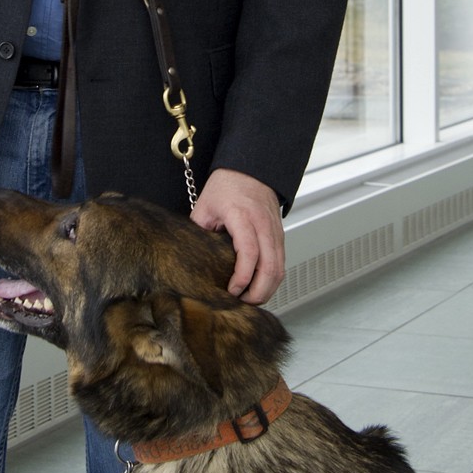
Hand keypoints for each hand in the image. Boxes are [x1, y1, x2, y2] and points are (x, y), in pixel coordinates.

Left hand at [191, 169, 283, 303]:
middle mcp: (264, 225)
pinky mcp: (280, 236)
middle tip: (242, 304)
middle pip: (270, 268)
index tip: (232, 291)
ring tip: (250, 300)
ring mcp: (275, 231)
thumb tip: (191, 258)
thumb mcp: (204, 205)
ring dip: (267, 289)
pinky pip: (281, 263)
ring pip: (279, 269)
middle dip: (258, 292)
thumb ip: (200, 232)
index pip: (249, 253)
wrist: (251, 168)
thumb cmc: (228, 184)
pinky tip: (260, 287)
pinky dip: (272, 279)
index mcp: (243, 216)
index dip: (242, 277)